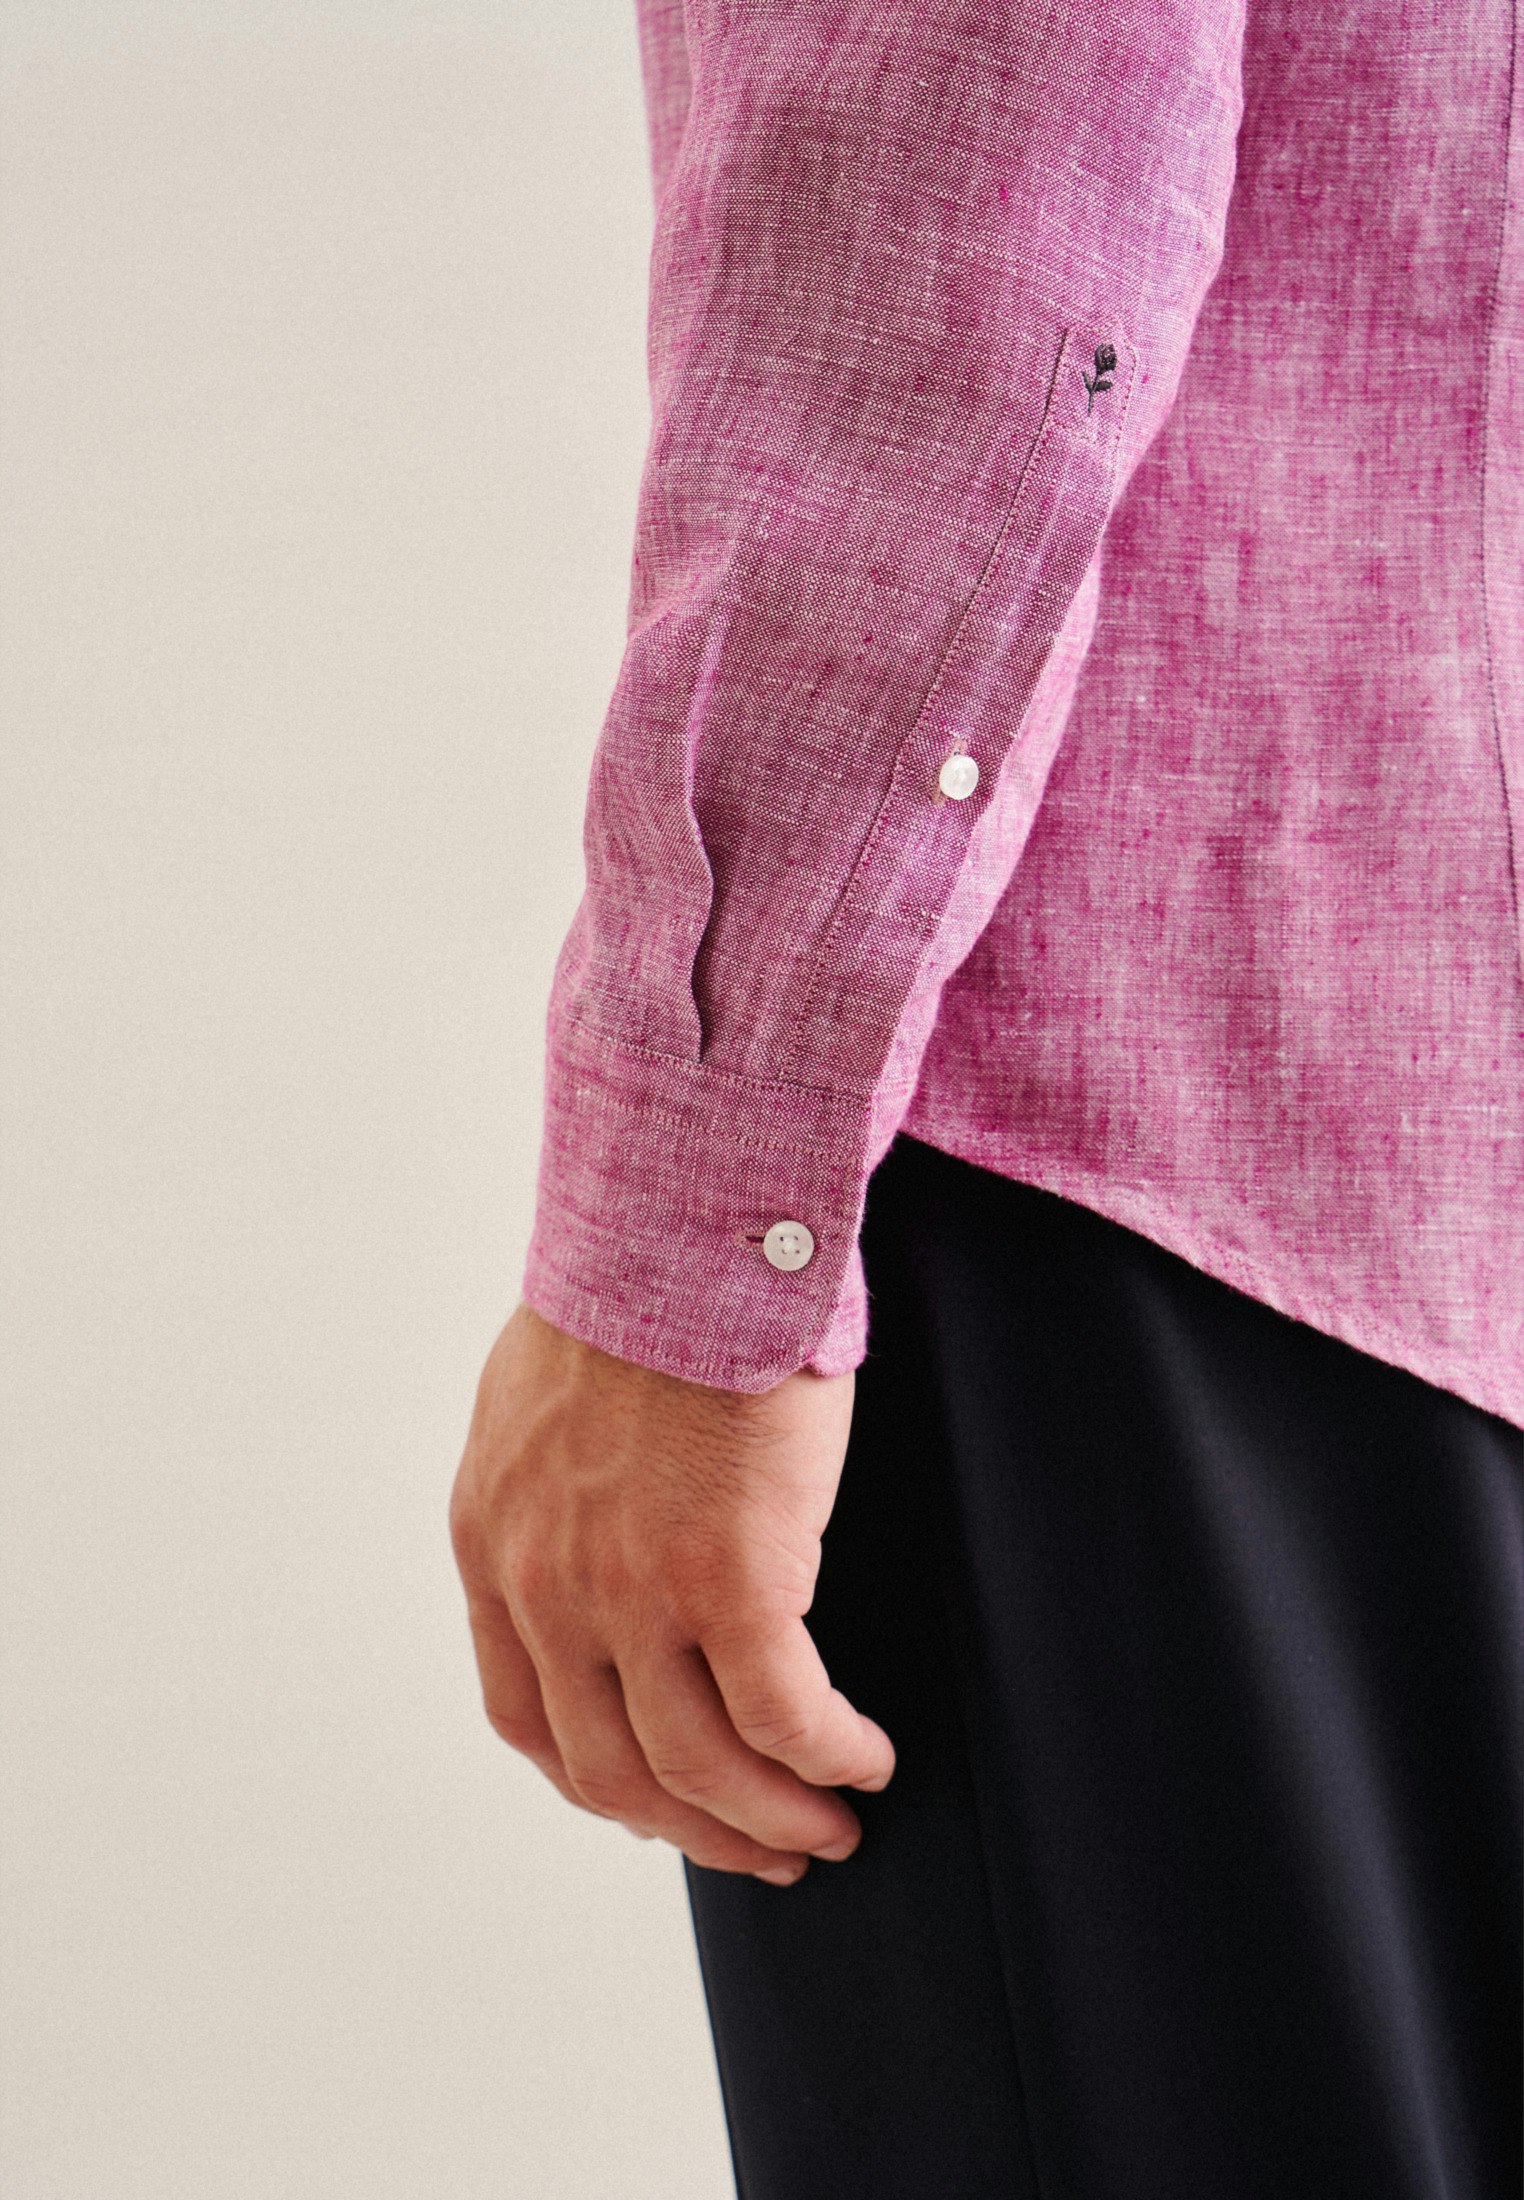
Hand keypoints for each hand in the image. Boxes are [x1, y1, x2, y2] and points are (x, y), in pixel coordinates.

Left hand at [449, 1303, 894, 1883]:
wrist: (685, 1228)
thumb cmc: (638, 1289)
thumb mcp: (535, 1405)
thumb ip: (547, 1495)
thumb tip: (595, 1540)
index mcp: (495, 1546)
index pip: (528, 1718)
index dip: (601, 1783)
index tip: (659, 1804)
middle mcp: (550, 1588)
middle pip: (613, 1770)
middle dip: (694, 1829)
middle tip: (761, 1852)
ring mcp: (637, 1593)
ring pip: (701, 1767)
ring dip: (772, 1820)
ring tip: (828, 1830)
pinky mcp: (736, 1579)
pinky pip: (787, 1718)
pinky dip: (831, 1759)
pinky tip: (867, 1762)